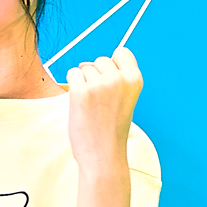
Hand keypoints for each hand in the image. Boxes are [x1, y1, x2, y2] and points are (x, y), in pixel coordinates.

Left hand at [66, 45, 141, 166]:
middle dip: (95, 74)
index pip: (122, 52)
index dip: (112, 63)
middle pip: (100, 60)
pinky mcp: (80, 92)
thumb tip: (93, 62)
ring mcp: (99, 84)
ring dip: (83, 82)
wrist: (103, 155)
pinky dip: (72, 86)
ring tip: (90, 104)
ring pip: (84, 68)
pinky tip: (79, 103)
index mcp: (135, 80)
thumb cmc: (111, 128)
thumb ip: (117, 80)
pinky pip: (71, 74)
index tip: (109, 78)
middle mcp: (119, 79)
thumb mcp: (125, 99)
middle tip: (98, 99)